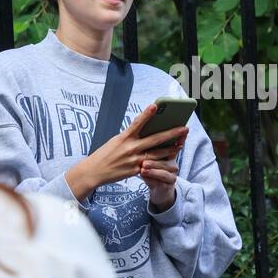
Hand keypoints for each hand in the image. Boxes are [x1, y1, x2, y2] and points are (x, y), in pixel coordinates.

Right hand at [64, 104, 188, 201]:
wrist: (94, 172)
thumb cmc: (105, 154)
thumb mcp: (115, 140)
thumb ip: (130, 134)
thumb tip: (141, 123)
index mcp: (124, 138)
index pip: (137, 123)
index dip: (146, 114)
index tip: (155, 106)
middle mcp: (130, 148)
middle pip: (155, 139)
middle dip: (171, 133)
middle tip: (184, 128)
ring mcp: (134, 160)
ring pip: (157, 153)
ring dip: (171, 148)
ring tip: (181, 143)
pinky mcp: (136, 171)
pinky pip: (152, 165)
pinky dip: (162, 161)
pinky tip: (171, 158)